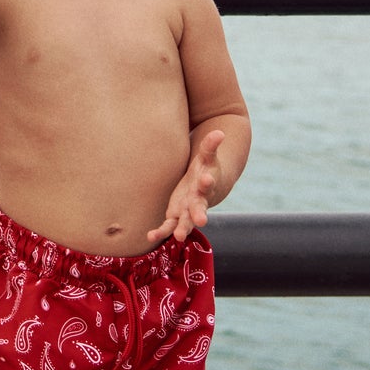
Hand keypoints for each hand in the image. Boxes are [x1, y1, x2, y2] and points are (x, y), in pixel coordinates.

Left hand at [149, 130, 226, 244]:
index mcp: (206, 185)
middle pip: (200, 208)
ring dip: (181, 228)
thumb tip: (219, 133)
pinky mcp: (176, 215)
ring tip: (178, 236)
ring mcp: (187, 210)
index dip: (208, 181)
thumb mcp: (207, 156)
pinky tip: (150, 237)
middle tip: (201, 220)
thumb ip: (211, 146)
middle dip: (200, 213)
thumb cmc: (205, 168)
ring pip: (185, 222)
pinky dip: (160, 232)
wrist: (205, 185)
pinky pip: (168, 226)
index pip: (208, 182)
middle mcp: (199, 201)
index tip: (207, 179)